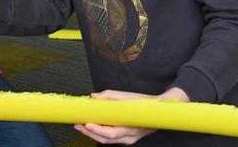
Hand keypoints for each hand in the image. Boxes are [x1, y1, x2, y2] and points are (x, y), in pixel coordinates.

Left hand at [74, 88, 188, 143]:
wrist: (159, 111)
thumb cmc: (144, 103)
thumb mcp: (128, 97)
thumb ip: (110, 96)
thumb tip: (94, 97)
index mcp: (131, 127)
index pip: (111, 133)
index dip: (97, 130)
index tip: (86, 123)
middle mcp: (130, 137)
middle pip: (106, 139)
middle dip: (89, 133)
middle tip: (77, 124)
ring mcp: (129, 139)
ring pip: (107, 141)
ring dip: (92, 134)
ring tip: (80, 125)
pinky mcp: (126, 138)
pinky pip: (111, 138)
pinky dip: (100, 133)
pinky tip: (92, 126)